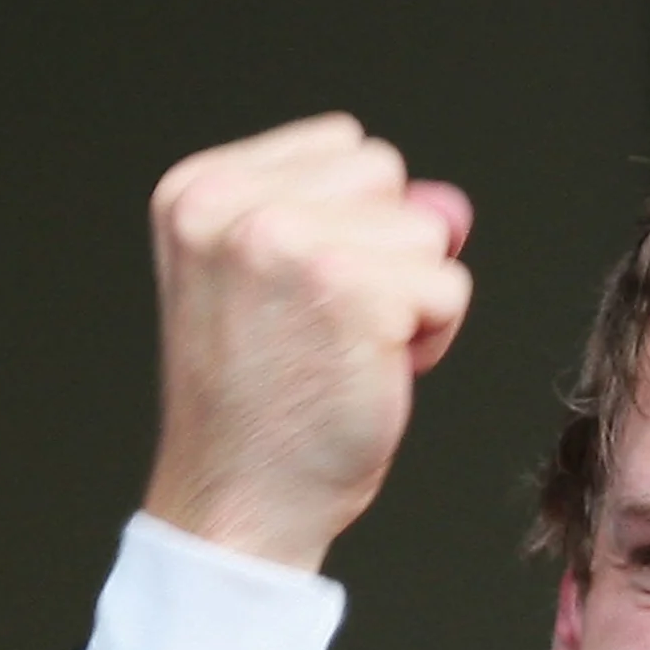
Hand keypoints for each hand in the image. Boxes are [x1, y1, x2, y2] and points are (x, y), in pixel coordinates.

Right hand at [138, 114, 475, 569]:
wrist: (238, 502)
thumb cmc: (259, 406)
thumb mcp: (276, 283)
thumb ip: (353, 220)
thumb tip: (450, 205)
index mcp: (199, 191)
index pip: (340, 147)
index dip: (350, 223)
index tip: (299, 295)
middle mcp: (235, 206)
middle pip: (385, 174)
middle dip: (383, 251)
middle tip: (325, 330)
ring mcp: (294, 243)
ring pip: (425, 231)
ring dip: (410, 297)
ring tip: (344, 353)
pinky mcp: (355, 290)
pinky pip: (449, 287)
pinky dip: (432, 338)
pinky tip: (372, 376)